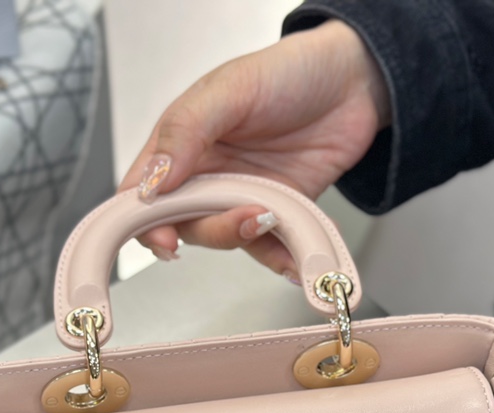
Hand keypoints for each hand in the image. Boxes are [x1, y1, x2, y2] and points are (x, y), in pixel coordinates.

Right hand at [118, 20, 388, 278]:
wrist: (352, 80)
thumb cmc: (288, 72)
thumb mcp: (229, 89)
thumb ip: (186, 132)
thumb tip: (153, 181)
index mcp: (180, 143)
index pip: (141, 194)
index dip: (143, 222)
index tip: (163, 237)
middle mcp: (205, 176)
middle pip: (185, 224)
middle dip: (211, 229)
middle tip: (242, 216)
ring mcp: (241, 196)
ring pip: (227, 239)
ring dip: (247, 239)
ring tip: (273, 218)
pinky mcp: (277, 212)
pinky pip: (271, 248)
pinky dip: (283, 258)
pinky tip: (295, 257)